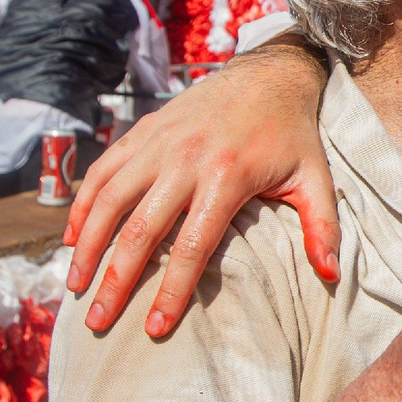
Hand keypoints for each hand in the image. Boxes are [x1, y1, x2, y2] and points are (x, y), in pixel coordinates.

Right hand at [64, 40, 338, 338]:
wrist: (267, 73)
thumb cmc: (291, 134)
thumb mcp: (315, 177)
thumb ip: (322, 226)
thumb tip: (330, 274)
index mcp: (226, 175)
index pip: (192, 245)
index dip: (172, 290)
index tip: (154, 328)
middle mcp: (184, 159)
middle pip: (141, 230)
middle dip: (116, 280)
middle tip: (96, 321)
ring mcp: (158, 143)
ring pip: (110, 199)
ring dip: (87, 245)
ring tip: (74, 286)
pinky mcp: (142, 131)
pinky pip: (103, 171)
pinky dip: (82, 204)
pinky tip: (71, 237)